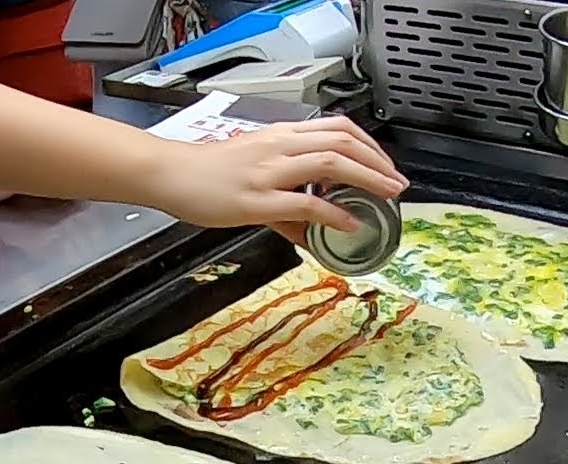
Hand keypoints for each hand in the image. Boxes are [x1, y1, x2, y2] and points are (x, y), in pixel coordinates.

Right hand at [148, 116, 407, 239]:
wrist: (169, 173)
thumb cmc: (205, 173)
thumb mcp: (251, 173)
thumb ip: (284, 200)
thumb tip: (309, 230)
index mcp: (280, 136)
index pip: (337, 128)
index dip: (369, 145)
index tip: (384, 165)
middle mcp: (279, 147)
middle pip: (344, 143)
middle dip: (378, 162)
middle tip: (397, 184)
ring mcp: (270, 172)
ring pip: (332, 165)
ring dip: (368, 180)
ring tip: (387, 198)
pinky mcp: (258, 200)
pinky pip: (307, 204)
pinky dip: (335, 214)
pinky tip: (349, 224)